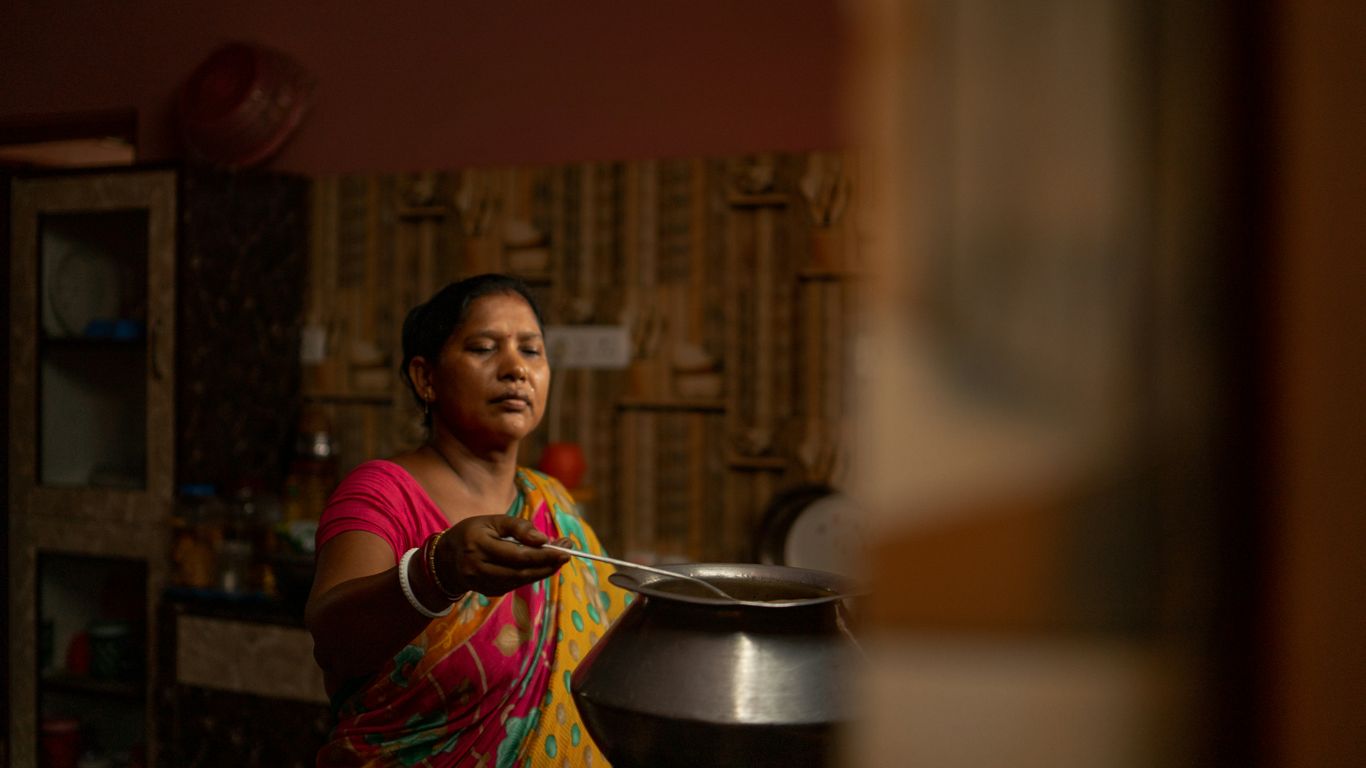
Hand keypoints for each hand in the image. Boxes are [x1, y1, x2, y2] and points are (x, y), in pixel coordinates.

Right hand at [434, 515, 570, 596]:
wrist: (445, 560)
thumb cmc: (472, 533)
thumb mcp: (492, 521)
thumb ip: (518, 527)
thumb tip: (544, 540)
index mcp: (478, 545)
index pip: (518, 555)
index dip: (544, 554)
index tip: (565, 547)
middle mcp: (478, 567)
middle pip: (522, 571)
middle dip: (548, 564)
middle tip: (568, 553)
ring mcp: (482, 583)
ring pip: (520, 581)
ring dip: (543, 571)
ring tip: (559, 557)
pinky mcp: (488, 591)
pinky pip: (515, 584)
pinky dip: (531, 575)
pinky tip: (541, 565)